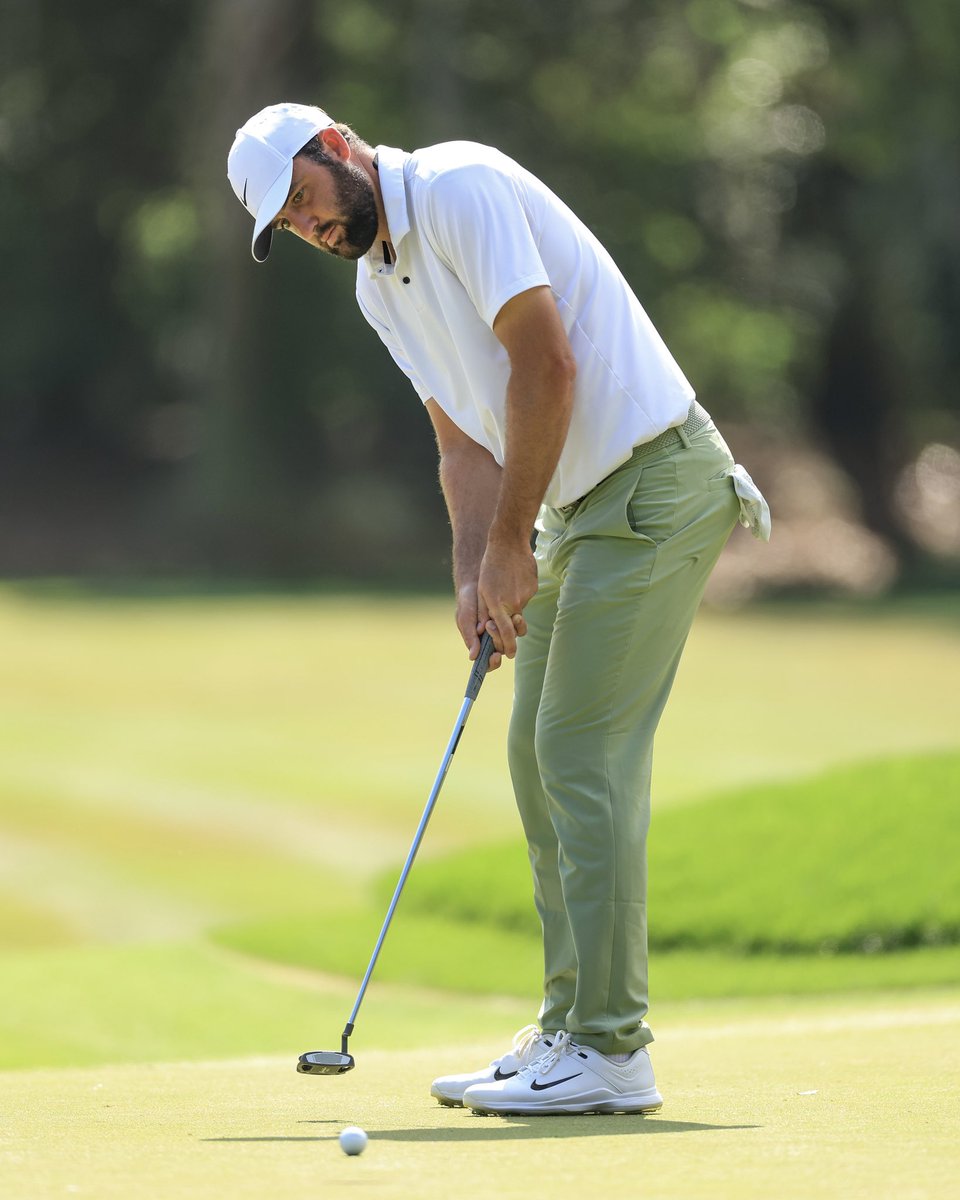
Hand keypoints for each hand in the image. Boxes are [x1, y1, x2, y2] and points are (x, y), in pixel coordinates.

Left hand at [477, 540, 536, 659]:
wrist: (508, 542)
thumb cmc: (489, 566)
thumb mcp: (481, 590)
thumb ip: (483, 612)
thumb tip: (484, 631)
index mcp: (498, 605)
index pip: (506, 634)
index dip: (508, 647)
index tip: (509, 655)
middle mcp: (514, 603)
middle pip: (515, 624)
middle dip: (512, 628)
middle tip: (508, 624)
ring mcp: (526, 595)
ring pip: (520, 609)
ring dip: (513, 605)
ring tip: (505, 587)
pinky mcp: (533, 587)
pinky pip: (526, 597)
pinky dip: (519, 592)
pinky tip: (513, 578)